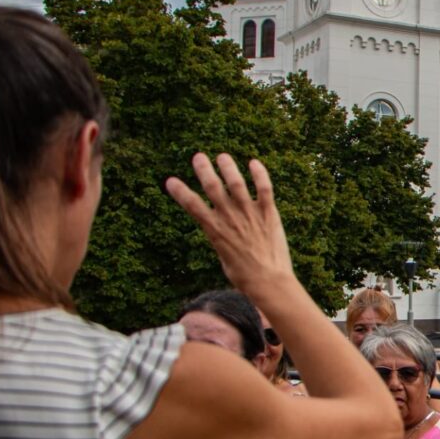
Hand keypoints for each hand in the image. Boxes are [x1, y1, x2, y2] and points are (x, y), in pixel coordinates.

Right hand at [165, 153, 293, 298]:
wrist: (269, 282)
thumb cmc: (245, 277)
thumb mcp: (225, 259)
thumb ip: (221, 241)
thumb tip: (219, 234)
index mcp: (215, 231)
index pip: (193, 207)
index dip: (180, 192)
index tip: (170, 181)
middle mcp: (230, 219)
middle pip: (213, 189)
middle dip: (204, 171)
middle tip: (198, 157)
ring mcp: (250, 215)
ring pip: (237, 184)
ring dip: (228, 168)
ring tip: (222, 156)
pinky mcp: (269, 215)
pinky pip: (264, 189)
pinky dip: (259, 175)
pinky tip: (254, 163)